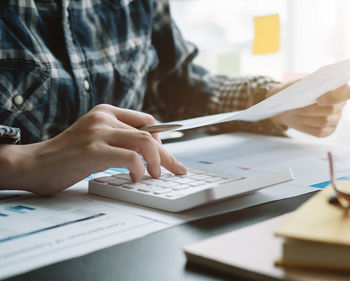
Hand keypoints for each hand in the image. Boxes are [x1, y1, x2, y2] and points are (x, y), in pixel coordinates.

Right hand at [1, 104, 185, 194]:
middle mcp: (104, 117)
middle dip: (167, 156)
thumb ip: (119, 138)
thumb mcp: (96, 139)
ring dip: (157, 162)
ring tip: (154, 176)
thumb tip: (151, 152)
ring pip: (145, 143)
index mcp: (106, 111)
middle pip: (150, 134)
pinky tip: (136, 178)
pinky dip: (139, 169)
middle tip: (176, 171)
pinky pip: (131, 157)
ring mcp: (98, 132)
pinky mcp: (93, 150)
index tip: (169, 158)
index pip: (147, 123)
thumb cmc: (67, 157)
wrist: (34, 164)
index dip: (162, 141)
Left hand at [269, 82, 349, 136]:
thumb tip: (310, 91)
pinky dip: (306, 126)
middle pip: (332, 109)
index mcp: (339, 88)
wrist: (288, 103)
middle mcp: (340, 104)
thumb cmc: (297, 90)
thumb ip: (308, 85)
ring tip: (293, 112)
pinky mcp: (328, 130)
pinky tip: (298, 119)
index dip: (335, 97)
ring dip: (306, 117)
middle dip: (312, 109)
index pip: (348, 92)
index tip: (318, 99)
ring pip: (324, 121)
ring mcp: (335, 119)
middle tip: (295, 107)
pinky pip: (319, 131)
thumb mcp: (300, 83)